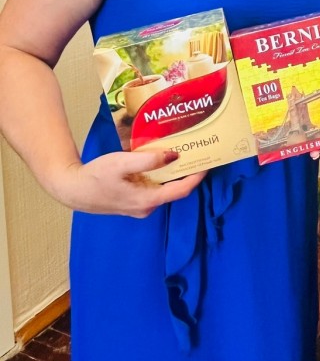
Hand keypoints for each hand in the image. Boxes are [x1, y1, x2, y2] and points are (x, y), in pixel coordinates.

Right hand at [52, 149, 206, 216]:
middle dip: (187, 173)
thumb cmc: (96, 176)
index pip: (181, 190)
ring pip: (164, 189)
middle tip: (196, 153)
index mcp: (148, 200)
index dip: (197, 177)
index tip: (207, 162)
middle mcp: (147, 207)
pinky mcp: (133, 202)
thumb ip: (149, 160)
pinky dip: (160, 177)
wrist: (72, 189)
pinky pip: (153, 189)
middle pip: (175, 190)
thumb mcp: (122, 163)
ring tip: (181, 153)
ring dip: (173, 174)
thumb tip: (174, 156)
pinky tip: (159, 162)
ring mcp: (140, 207)